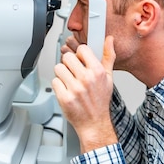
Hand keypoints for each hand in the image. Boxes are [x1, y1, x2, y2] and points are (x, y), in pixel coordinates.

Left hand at [52, 35, 117, 152]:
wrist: (94, 124)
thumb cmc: (100, 101)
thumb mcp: (109, 78)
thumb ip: (108, 57)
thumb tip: (109, 40)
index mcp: (98, 72)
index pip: (82, 49)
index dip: (80, 55)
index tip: (81, 61)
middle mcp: (86, 79)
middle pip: (67, 57)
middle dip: (69, 64)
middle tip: (73, 73)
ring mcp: (75, 89)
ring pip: (58, 68)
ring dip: (62, 75)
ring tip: (70, 83)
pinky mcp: (64, 98)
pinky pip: (54, 81)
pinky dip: (58, 86)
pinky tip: (66, 91)